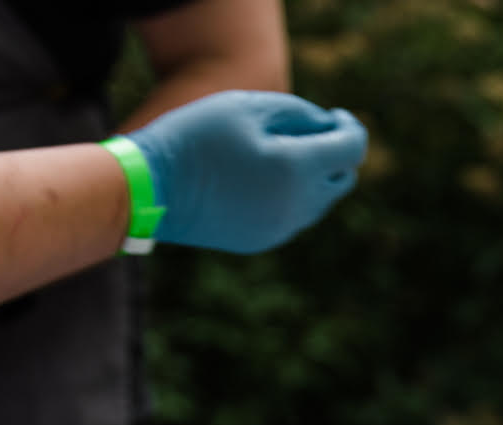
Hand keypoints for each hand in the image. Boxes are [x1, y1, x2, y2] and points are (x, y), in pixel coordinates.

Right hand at [126, 90, 366, 253]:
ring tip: (284, 153)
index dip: (351, 127)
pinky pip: (294, 217)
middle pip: (342, 179)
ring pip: (320, 202)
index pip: (351, 149)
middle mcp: (295, 205)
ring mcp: (279, 228)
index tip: (337, 116)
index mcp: (296, 168)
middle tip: (312, 132)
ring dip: (315, 176)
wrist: (151, 189)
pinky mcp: (261, 240)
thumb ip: (298, 114)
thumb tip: (328, 128)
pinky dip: (294, 196)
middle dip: (336, 153)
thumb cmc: (196, 138)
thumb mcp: (248, 107)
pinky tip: (266, 178)